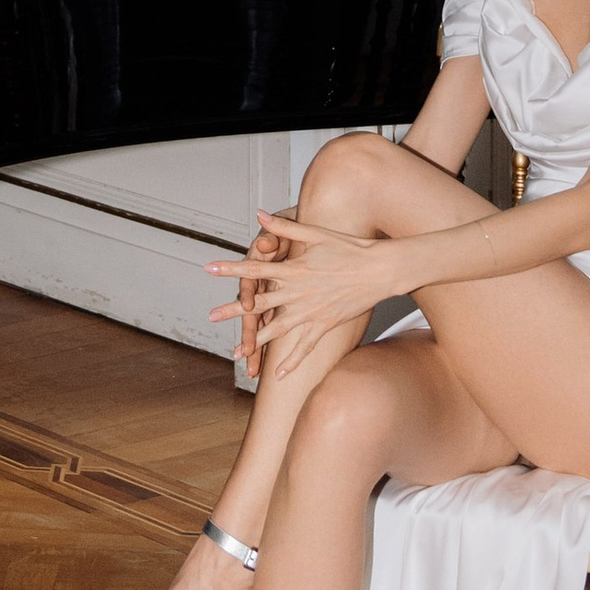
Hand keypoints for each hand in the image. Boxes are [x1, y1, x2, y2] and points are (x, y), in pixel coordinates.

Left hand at [216, 210, 398, 385]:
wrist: (380, 270)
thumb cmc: (349, 248)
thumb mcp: (315, 233)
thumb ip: (284, 227)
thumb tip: (259, 214)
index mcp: (294, 270)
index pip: (255, 269)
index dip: (230, 269)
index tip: (209, 268)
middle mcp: (298, 293)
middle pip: (259, 303)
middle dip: (232, 310)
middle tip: (210, 316)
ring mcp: (311, 312)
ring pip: (277, 330)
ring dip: (255, 340)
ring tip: (235, 351)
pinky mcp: (324, 325)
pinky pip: (304, 348)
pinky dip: (291, 362)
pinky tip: (278, 375)